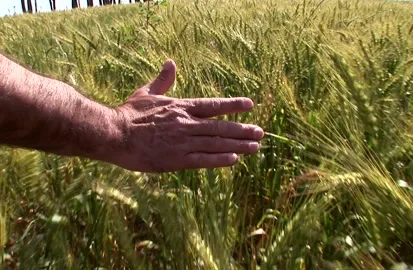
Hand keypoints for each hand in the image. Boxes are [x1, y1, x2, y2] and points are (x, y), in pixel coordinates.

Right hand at [108, 59, 263, 172]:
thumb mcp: (146, 93)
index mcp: (181, 107)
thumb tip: (171, 63)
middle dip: (242, 130)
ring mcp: (183, 142)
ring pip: (216, 144)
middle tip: (260, 133)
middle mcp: (186, 123)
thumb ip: (163, 80)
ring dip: (238, 145)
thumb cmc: (129, 114)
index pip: (213, 105)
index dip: (233, 105)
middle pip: (221, 127)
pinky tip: (234, 159)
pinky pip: (203, 160)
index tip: (250, 105)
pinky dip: (219, 159)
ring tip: (254, 147)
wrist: (114, 134)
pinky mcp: (176, 160)